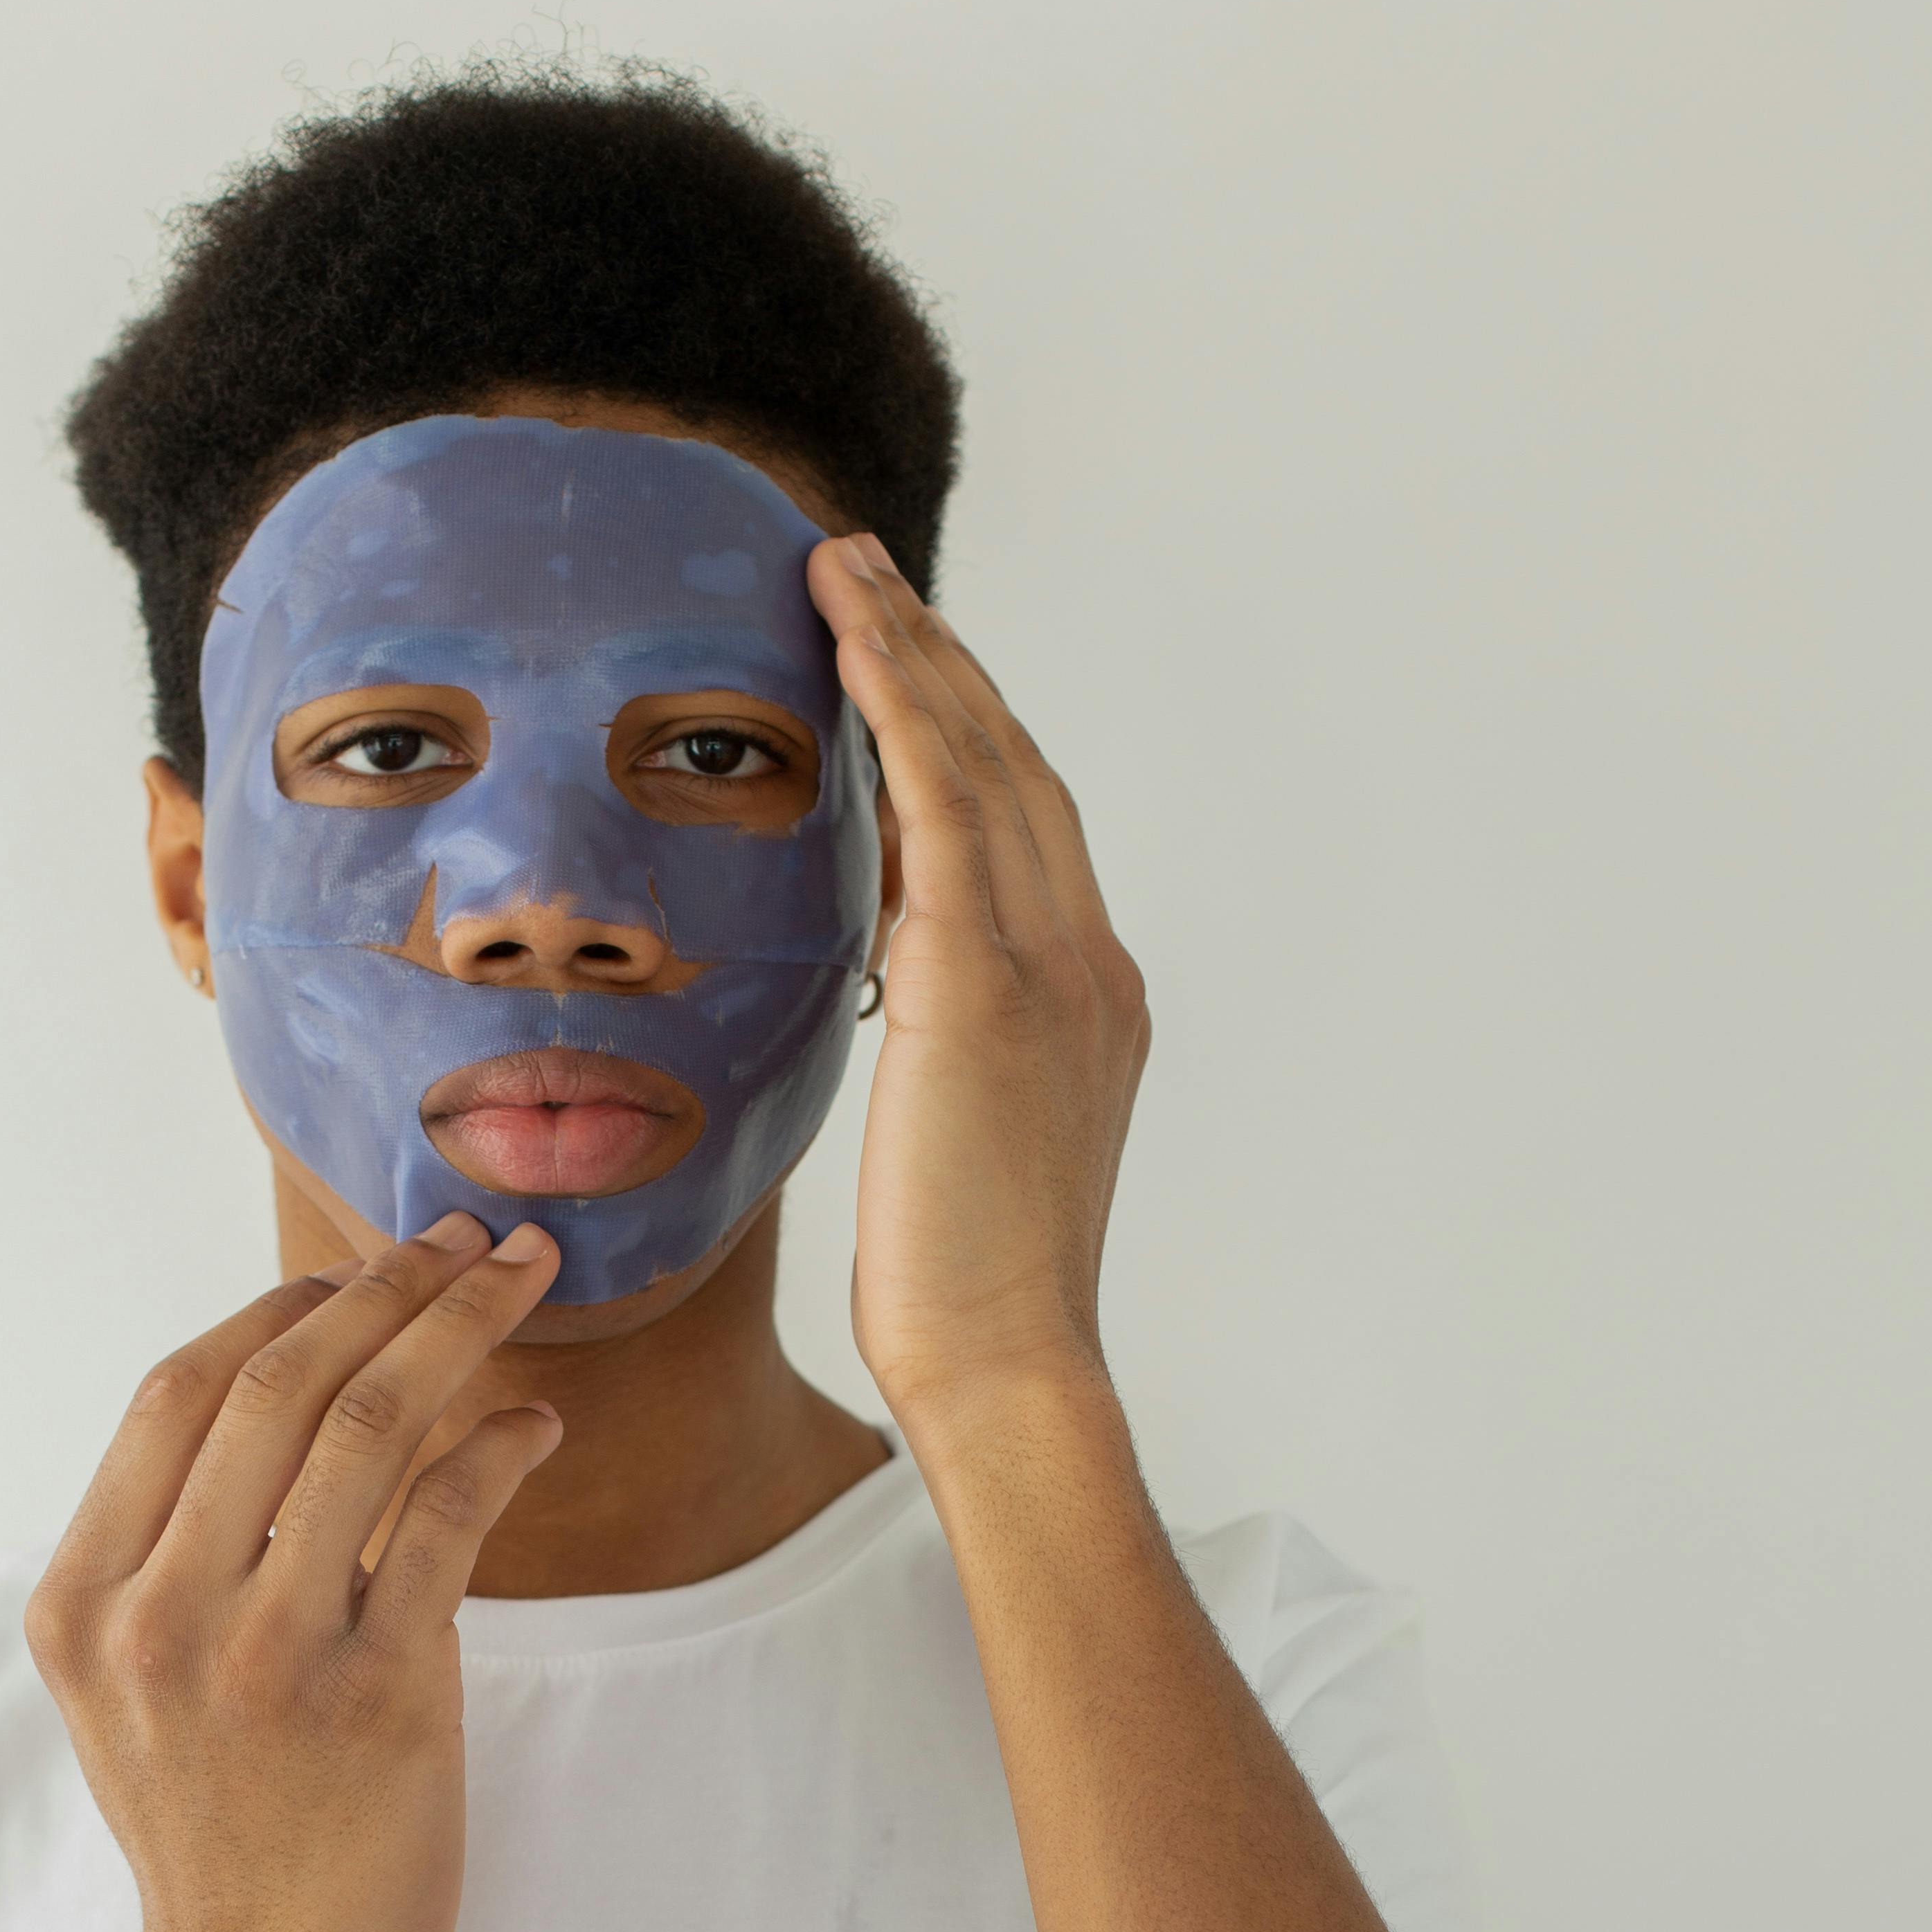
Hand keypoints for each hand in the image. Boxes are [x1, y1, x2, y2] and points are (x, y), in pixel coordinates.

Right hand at [26, 1215, 564, 1931]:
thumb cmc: (218, 1838)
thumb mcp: (135, 1688)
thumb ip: (179, 1553)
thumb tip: (302, 1394)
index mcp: (82, 1601)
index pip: (175, 1393)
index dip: (277, 1309)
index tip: (358, 1271)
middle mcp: (157, 1617)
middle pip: (277, 1384)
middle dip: (386, 1287)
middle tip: (466, 1240)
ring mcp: (264, 1655)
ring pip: (368, 1428)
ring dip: (457, 1331)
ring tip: (520, 1284)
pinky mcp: (380, 1696)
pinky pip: (444, 1522)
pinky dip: (498, 1449)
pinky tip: (534, 1422)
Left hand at [809, 535, 1150, 1422]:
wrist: (1004, 1363)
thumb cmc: (965, 1287)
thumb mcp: (961, 1136)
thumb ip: (951, 1042)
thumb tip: (902, 989)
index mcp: (1089, 999)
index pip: (1025, 826)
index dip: (966, 726)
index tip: (903, 656)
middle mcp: (1087, 963)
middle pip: (1014, 766)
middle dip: (941, 658)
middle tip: (864, 568)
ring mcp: (1048, 969)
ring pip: (983, 763)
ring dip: (912, 654)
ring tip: (842, 568)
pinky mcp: (984, 990)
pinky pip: (944, 814)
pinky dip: (904, 717)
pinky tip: (851, 649)